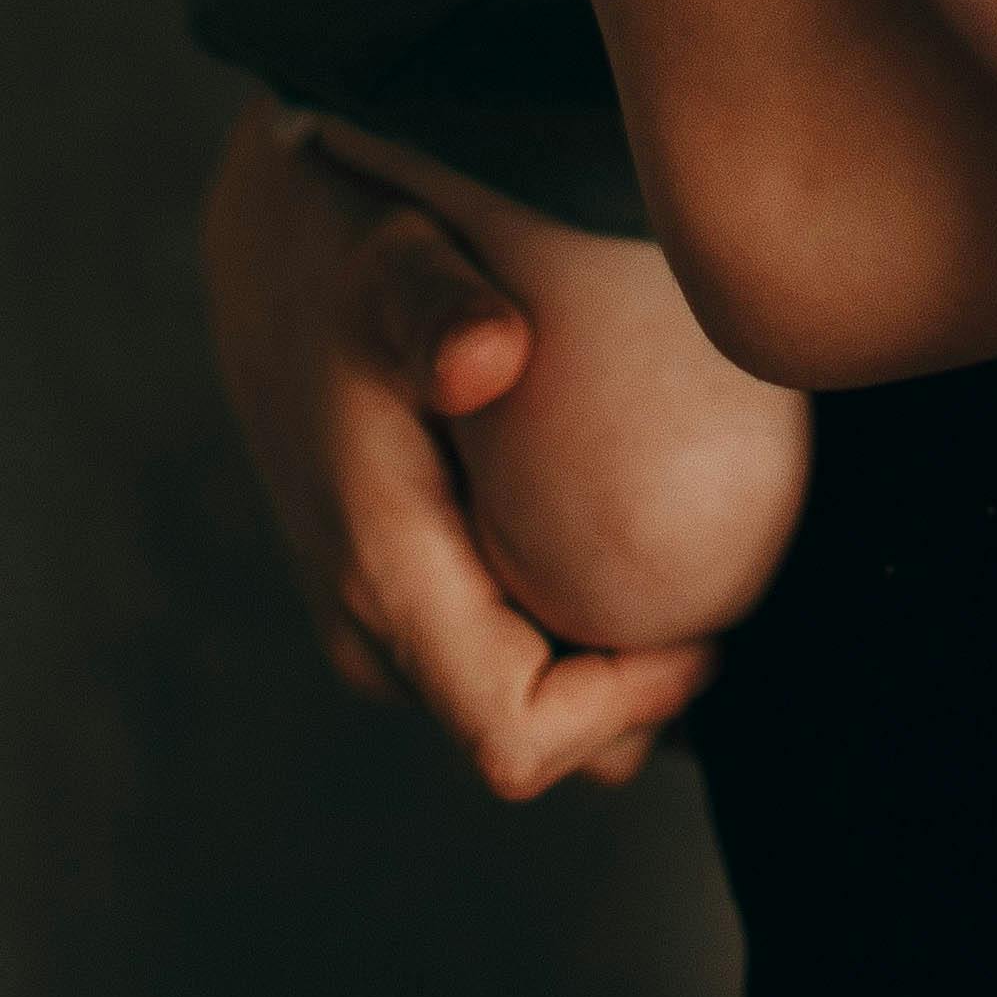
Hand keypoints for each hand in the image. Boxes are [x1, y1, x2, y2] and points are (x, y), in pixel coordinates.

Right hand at [199, 98, 711, 801]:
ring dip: (607, 671)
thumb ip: (440, 308)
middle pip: (532, 741)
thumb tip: (489, 356)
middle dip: (633, 696)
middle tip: (727, 591)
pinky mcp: (398, 595)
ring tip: (692, 568)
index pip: (515, 738)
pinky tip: (632, 543)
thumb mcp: (396, 260)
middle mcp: (372, 627)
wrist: (269, 255)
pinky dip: (574, 631)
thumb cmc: (346, 257)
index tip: (710, 626)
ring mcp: (378, 622)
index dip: (624, 706)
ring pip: (519, 709)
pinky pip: (503, 663)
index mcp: (383, 576)